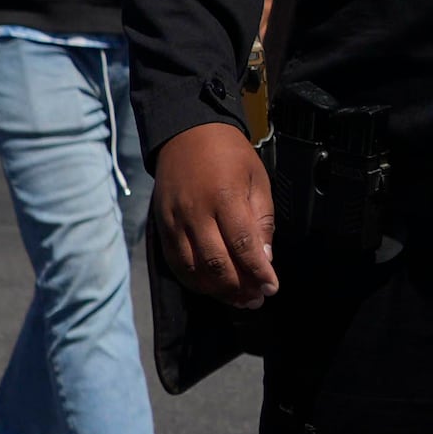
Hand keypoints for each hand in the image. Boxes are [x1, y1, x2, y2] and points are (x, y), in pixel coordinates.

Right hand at [151, 120, 277, 307]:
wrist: (186, 134)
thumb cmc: (228, 154)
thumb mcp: (257, 179)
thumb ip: (261, 220)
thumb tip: (264, 258)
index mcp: (225, 197)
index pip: (242, 245)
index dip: (258, 272)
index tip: (271, 287)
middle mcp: (196, 212)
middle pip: (216, 263)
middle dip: (239, 287)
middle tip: (255, 299)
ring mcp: (175, 222)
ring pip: (194, 269)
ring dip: (217, 290)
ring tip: (237, 299)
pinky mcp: (162, 227)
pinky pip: (176, 264)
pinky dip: (194, 281)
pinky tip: (211, 287)